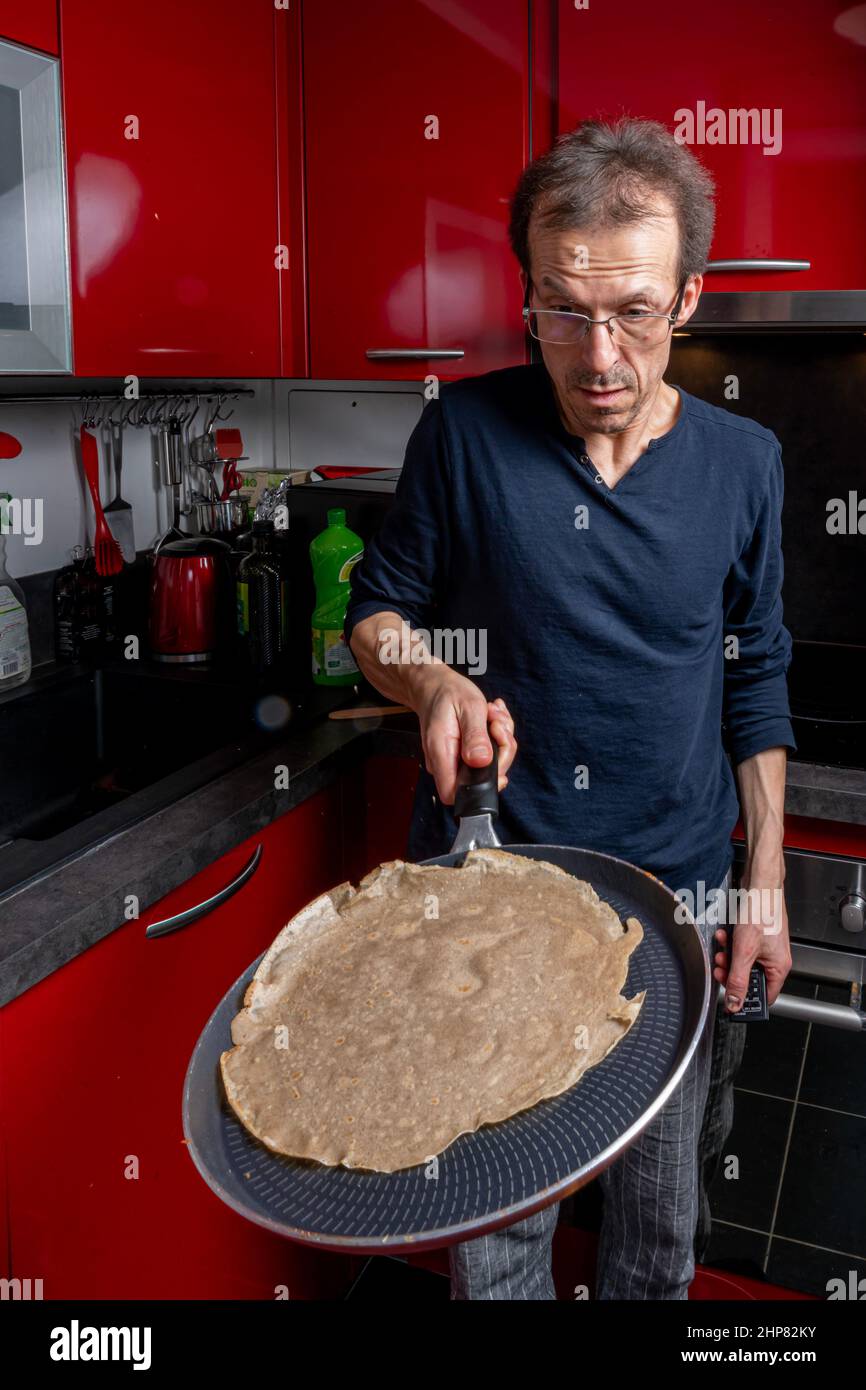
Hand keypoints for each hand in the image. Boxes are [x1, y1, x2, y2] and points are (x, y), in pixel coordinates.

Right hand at [416, 672, 517, 804]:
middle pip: (481, 779)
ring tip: (493, 715)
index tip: (497, 760)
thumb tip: (482, 762)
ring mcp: (454, 760)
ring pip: (489, 766)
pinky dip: (496, 737)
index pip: (455, 794)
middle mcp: (445, 763)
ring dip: (500, 740)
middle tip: (496, 723)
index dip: (482, 786)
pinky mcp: (464, 755)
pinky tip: (491, 719)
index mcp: (441, 753)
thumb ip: (475, 736)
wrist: (434, 686)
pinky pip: (488, 755)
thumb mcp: (468, 707)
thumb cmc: (447, 693)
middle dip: (500, 751)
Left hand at [712, 875, 791, 1011]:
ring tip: (722, 947)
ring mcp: (765, 947)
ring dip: (729, 955)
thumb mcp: (744, 953)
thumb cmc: (761, 913)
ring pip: (742, 961)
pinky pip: (740, 946)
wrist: (760, 885)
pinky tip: (725, 935)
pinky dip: (730, 942)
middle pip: (750, 978)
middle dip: (732, 972)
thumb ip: (738, 980)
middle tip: (721, 967)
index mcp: (779, 968)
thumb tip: (735, 1003)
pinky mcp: (755, 935)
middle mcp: (775, 959)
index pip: (765, 996)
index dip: (748, 1000)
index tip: (732, 1001)